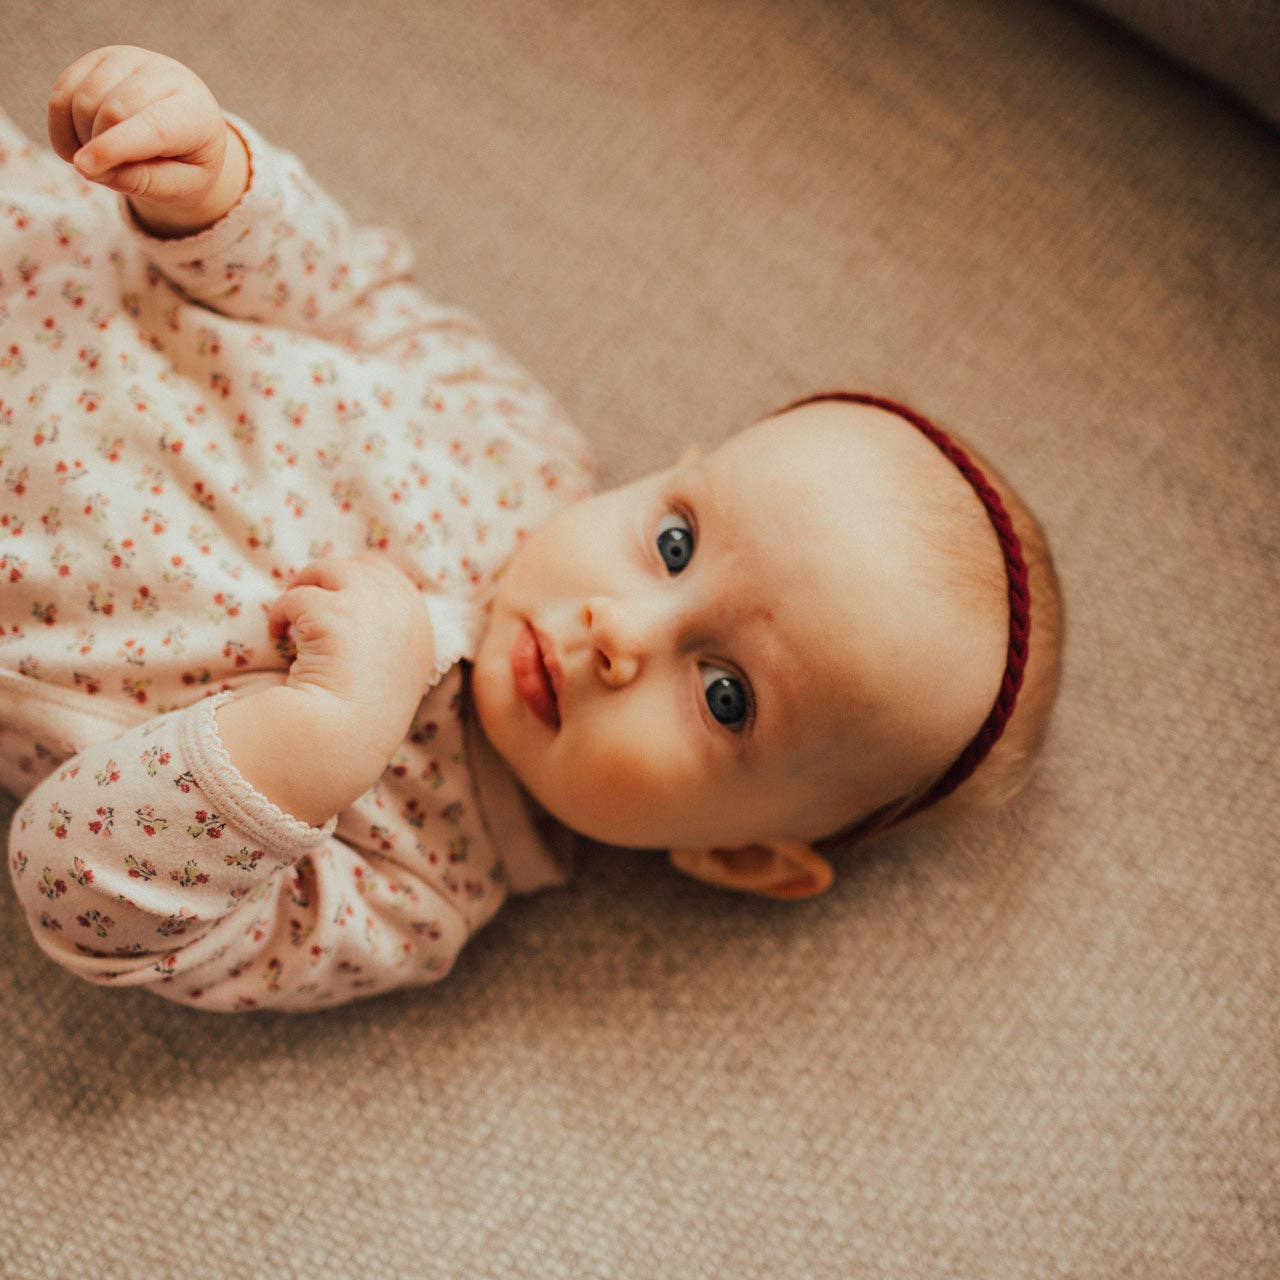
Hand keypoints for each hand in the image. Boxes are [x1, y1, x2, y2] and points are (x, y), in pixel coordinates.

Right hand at [47, 44, 229, 207]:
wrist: (186, 130)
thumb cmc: (187, 163)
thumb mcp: (181, 185)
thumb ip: (144, 182)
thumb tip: (93, 169)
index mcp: (196, 111)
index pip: (153, 126)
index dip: (115, 147)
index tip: (84, 167)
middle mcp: (165, 74)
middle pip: (112, 111)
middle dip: (101, 150)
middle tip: (113, 174)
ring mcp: (129, 59)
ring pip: (82, 100)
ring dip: (82, 140)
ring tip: (106, 159)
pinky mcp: (99, 58)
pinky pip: (62, 93)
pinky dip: (61, 128)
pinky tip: (81, 146)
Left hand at [266, 553, 438, 762]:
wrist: (343, 743)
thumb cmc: (361, 720)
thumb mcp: (391, 675)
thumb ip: (386, 639)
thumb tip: (353, 608)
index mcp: (420, 629)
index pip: (391, 577)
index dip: (357, 581)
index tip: (333, 599)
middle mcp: (403, 611)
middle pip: (361, 566)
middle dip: (330, 578)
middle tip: (305, 604)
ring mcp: (370, 609)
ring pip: (328, 569)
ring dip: (304, 588)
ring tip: (289, 619)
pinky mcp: (333, 614)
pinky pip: (296, 597)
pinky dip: (281, 614)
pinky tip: (276, 636)